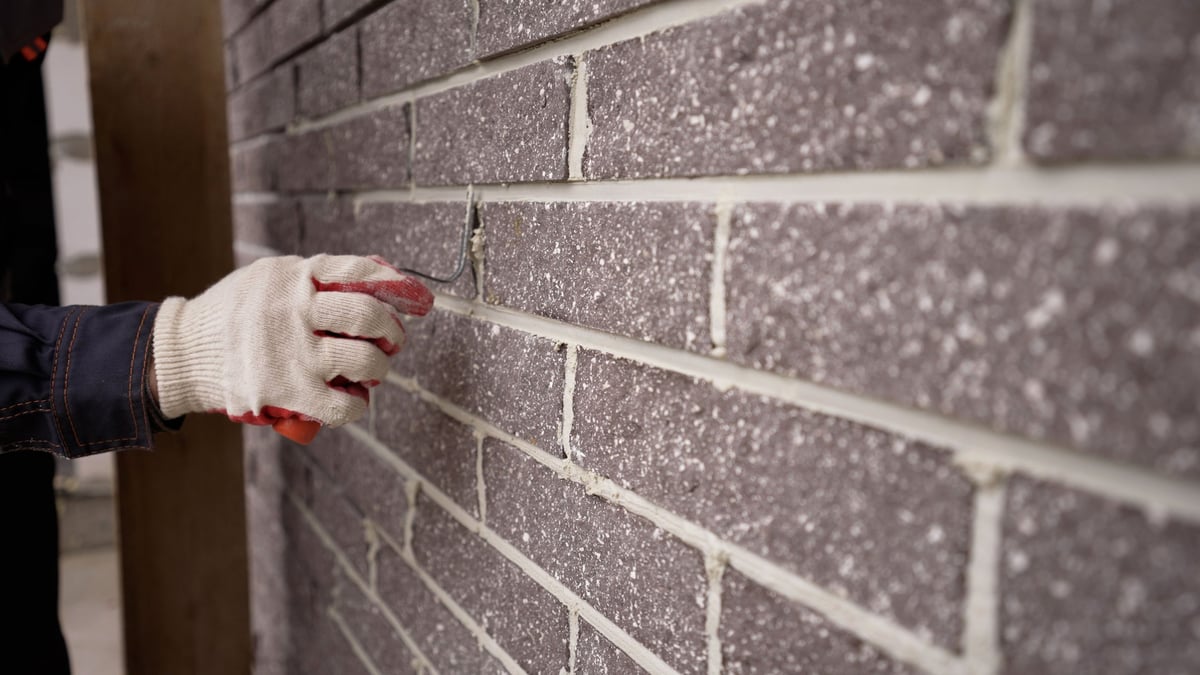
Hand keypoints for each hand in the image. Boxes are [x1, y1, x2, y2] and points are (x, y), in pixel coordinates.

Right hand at [151, 255, 431, 427]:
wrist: (182, 353)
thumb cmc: (233, 315)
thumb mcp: (267, 278)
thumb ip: (310, 278)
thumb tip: (372, 281)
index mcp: (293, 276)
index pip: (359, 271)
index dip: (395, 285)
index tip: (412, 300)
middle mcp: (295, 310)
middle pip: (368, 314)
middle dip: (392, 329)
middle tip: (392, 339)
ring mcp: (294, 353)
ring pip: (365, 359)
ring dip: (379, 366)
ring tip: (373, 368)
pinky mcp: (288, 392)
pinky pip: (344, 405)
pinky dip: (357, 405)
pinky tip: (354, 400)